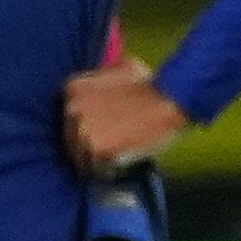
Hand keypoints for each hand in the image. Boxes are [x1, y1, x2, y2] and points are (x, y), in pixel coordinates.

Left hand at [62, 59, 191, 170]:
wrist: (172, 99)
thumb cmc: (152, 84)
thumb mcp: (118, 69)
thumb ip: (102, 77)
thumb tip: (98, 82)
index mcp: (72, 88)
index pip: (68, 117)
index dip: (84, 127)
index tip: (97, 133)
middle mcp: (71, 109)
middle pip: (71, 138)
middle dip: (87, 145)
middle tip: (106, 151)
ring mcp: (82, 130)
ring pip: (82, 156)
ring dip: (96, 161)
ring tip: (114, 161)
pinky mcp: (97, 149)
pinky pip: (96, 169)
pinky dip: (107, 171)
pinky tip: (120, 167)